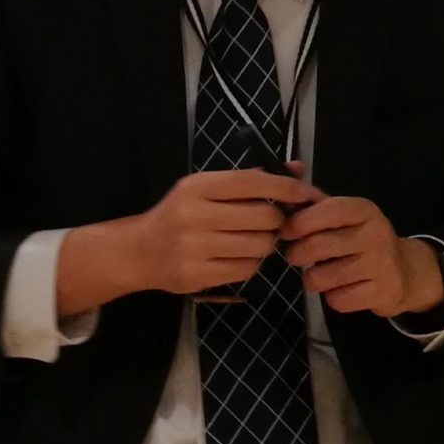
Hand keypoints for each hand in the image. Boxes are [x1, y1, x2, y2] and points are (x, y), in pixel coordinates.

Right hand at [116, 167, 319, 297]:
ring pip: (260, 246)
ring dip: (265, 243)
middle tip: (269, 223)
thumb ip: (250, 179)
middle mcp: (194, 215)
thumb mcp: (207, 189)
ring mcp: (193, 248)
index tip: (304, 193)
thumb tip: (297, 168)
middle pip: (263, 217)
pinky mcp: (196, 275)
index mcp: (197, 187)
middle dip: (276, 220)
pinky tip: (236, 256)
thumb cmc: (180, 215)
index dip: (284, 186)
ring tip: (251, 240)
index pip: (252, 182)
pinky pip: (246, 269)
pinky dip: (250, 263)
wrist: (140, 251)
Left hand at [279, 197, 443, 317]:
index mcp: (364, 210)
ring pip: (322, 277)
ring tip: (320, 274)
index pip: (328, 210)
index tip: (285, 232)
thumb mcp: (344, 217)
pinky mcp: (383, 292)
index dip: (299, 222)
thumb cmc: (361, 240)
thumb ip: (314, 201)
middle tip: (296, 256)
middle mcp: (376, 233)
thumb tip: (289, 174)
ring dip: (312, 279)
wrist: (405, 272)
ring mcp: (382, 264)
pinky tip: (342, 290)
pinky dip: (333, 298)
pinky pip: (337, 300)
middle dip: (296, 254)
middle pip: (318, 246)